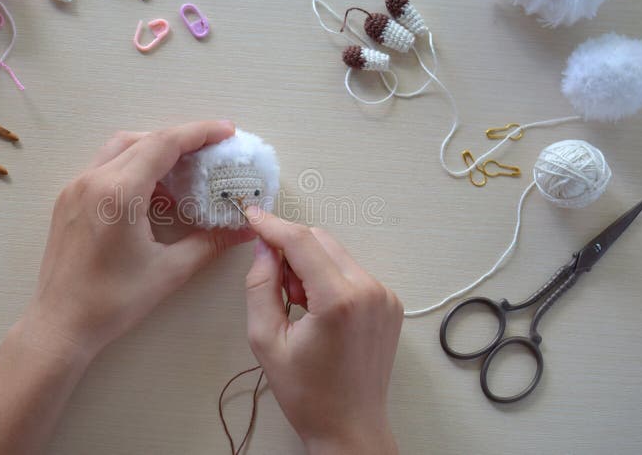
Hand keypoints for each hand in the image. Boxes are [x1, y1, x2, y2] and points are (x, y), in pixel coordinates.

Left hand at [26, 121, 254, 355]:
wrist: (60, 324)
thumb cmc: (113, 301)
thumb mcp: (169, 271)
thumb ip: (209, 243)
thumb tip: (245, 230)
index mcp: (118, 192)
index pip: (164, 144)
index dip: (199, 132)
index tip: (227, 131)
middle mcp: (93, 180)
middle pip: (143, 139)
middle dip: (179, 139)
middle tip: (211, 151)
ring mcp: (75, 188)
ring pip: (120, 149)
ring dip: (154, 152)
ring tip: (183, 174)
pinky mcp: (68, 200)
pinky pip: (105, 168)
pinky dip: (132, 168)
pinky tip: (152, 196)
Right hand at [243, 207, 402, 454]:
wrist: (351, 427)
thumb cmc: (307, 394)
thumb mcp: (266, 340)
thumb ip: (260, 286)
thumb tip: (264, 248)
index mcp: (339, 300)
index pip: (302, 241)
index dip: (273, 225)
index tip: (252, 215)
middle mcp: (369, 291)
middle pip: (321, 241)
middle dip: (291, 250)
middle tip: (275, 284)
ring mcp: (385, 296)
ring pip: (336, 254)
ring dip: (310, 265)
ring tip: (300, 306)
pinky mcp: (390, 302)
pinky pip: (352, 271)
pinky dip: (329, 278)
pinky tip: (320, 311)